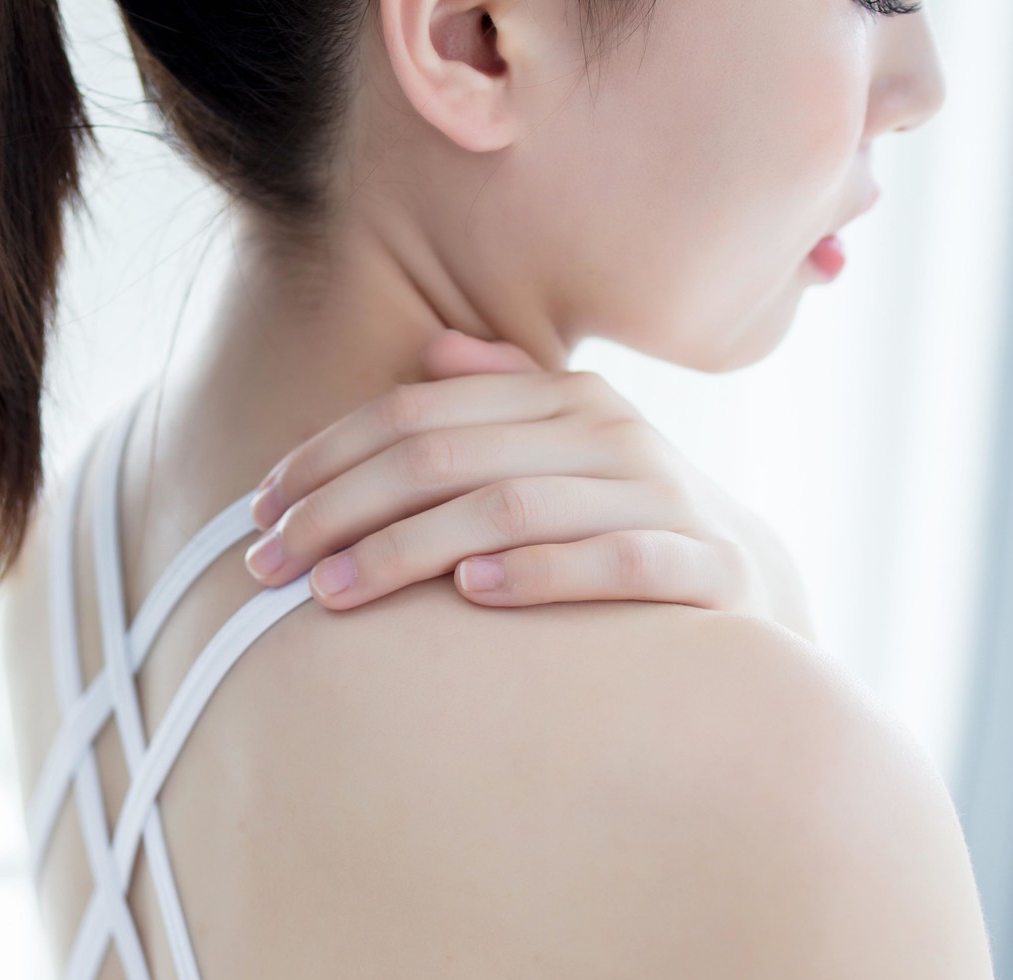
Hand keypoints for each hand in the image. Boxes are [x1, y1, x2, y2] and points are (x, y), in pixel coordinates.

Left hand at [242, 329, 814, 638]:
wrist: (753, 582)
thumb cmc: (621, 516)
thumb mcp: (564, 449)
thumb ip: (500, 399)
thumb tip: (429, 353)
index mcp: (561, 399)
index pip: (418, 413)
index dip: (329, 456)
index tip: (260, 509)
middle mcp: (608, 434)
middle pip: (445, 458)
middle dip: (343, 511)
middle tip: (269, 564)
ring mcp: (659, 496)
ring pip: (511, 509)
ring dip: (409, 550)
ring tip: (336, 591)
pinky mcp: (701, 566)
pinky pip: (610, 562)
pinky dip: (537, 574)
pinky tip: (469, 595)